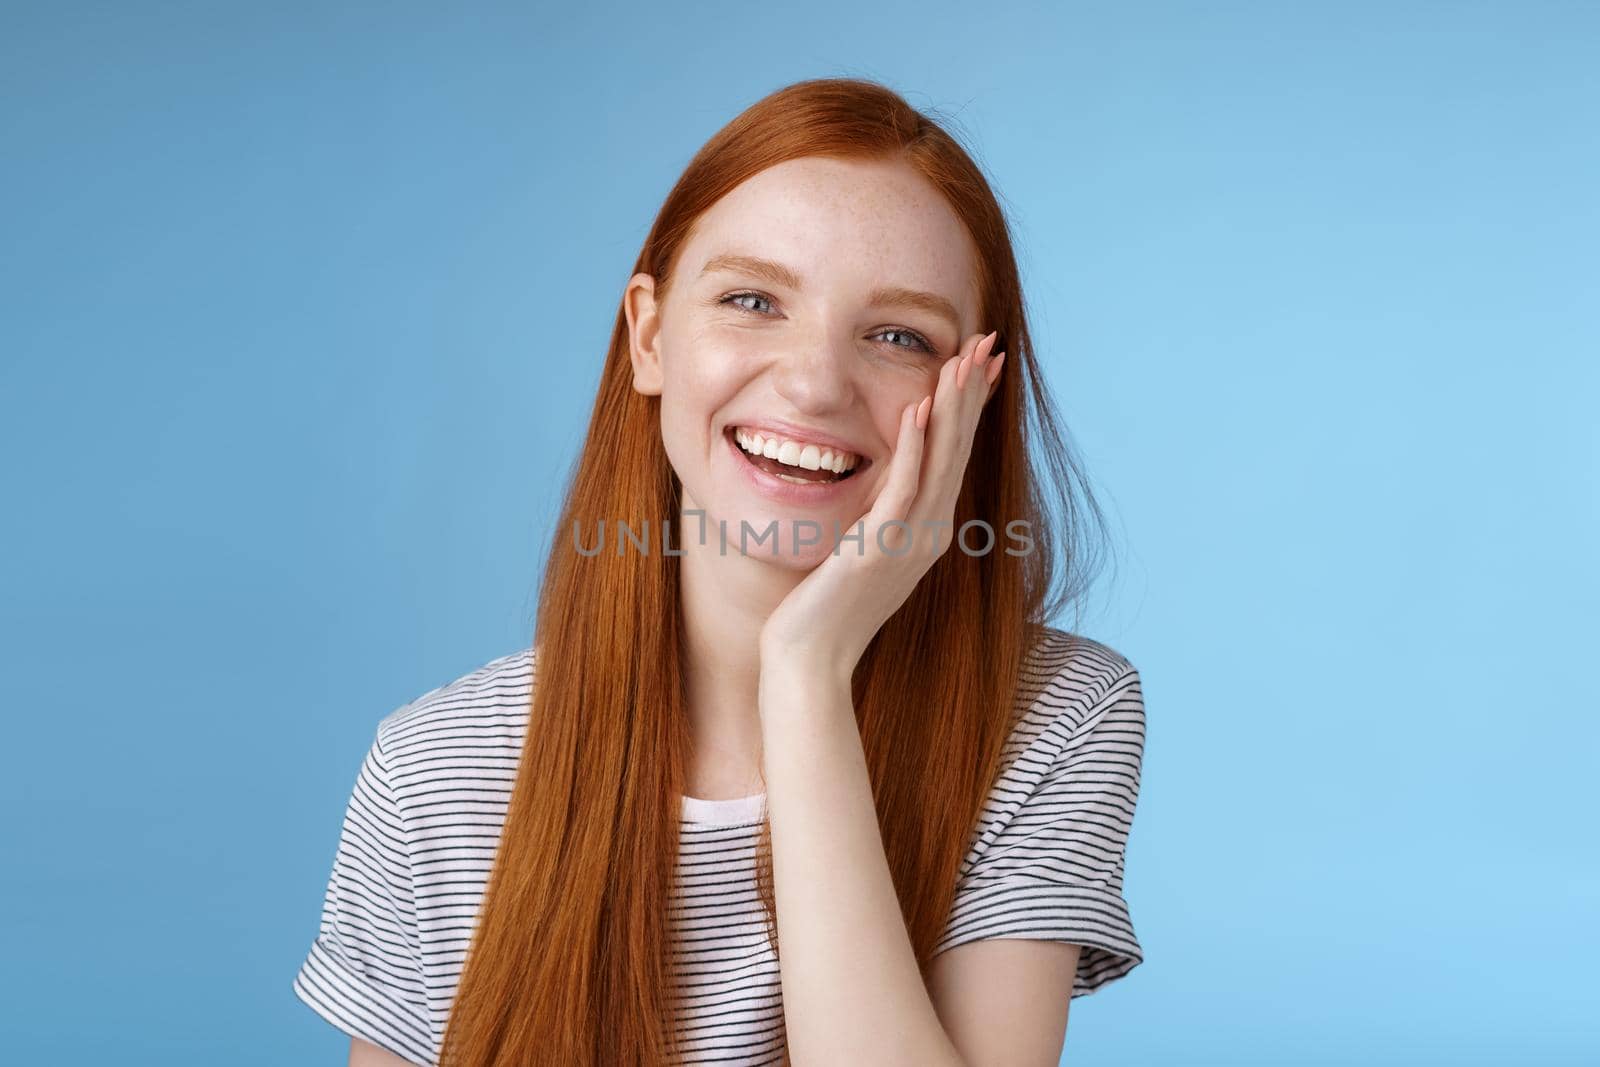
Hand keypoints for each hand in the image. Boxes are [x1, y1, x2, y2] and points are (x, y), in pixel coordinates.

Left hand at [758, 329, 1006, 683]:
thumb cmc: (825, 611)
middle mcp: (928, 534)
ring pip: (940, 462)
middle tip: (988, 343)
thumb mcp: (862, 552)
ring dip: (953, 408)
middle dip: (972, 394)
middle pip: (958, 450)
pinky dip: (915, 447)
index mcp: (927, 532)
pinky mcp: (879, 548)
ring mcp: (908, 542)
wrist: (810, 661)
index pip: (955, 456)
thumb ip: (878, 519)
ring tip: (964, 360)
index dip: (971, 408)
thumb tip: (883, 491)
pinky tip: (920, 409)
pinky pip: (902, 488)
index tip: (984, 365)